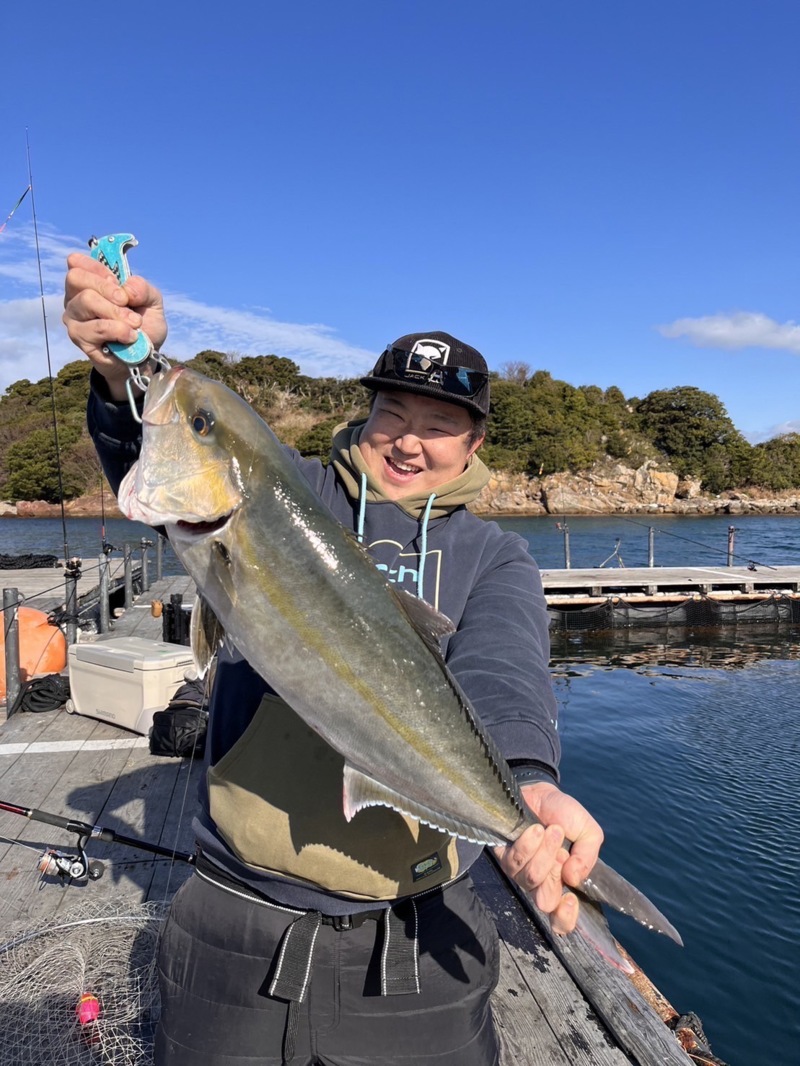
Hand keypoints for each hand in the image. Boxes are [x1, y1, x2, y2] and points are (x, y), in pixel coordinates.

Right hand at [62, 252, 167, 400]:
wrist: (145, 357)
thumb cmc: (143, 325)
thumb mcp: (152, 302)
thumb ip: (143, 288)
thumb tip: (127, 288)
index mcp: (89, 283)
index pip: (76, 263)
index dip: (97, 268)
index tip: (117, 281)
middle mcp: (75, 298)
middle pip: (76, 278)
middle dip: (107, 288)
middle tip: (126, 302)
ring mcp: (74, 318)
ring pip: (87, 301)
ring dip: (116, 312)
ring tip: (134, 324)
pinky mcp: (79, 338)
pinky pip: (96, 328)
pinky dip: (118, 330)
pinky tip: (130, 337)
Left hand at [493, 782, 603, 934]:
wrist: (541, 791)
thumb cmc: (564, 815)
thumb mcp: (588, 833)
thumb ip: (588, 858)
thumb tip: (573, 879)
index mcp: (563, 883)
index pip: (561, 920)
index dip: (564, 918)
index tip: (570, 898)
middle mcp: (540, 882)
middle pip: (544, 901)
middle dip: (553, 876)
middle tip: (562, 854)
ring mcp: (520, 871)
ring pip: (529, 879)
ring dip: (544, 854)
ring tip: (550, 830)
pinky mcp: (503, 856)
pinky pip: (513, 861)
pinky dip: (528, 844)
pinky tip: (535, 829)